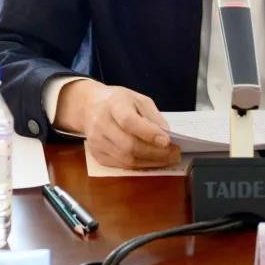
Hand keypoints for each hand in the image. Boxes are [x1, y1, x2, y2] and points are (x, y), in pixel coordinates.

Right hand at [56, 79, 180, 168]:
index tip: (167, 140)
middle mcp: (101, 124)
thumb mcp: (137, 99)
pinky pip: (121, 166)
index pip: (129, 122)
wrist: (89, 106)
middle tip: (174, 153)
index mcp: (112, 105)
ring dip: (151, 162)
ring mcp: (96, 142)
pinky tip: (152, 161)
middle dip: (155, 153)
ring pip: (126, 160)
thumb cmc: (117, 101)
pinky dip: (140, 165)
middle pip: (129, 145)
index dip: (149, 133)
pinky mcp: (97, 155)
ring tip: (168, 158)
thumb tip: (166, 134)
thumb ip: (153, 115)